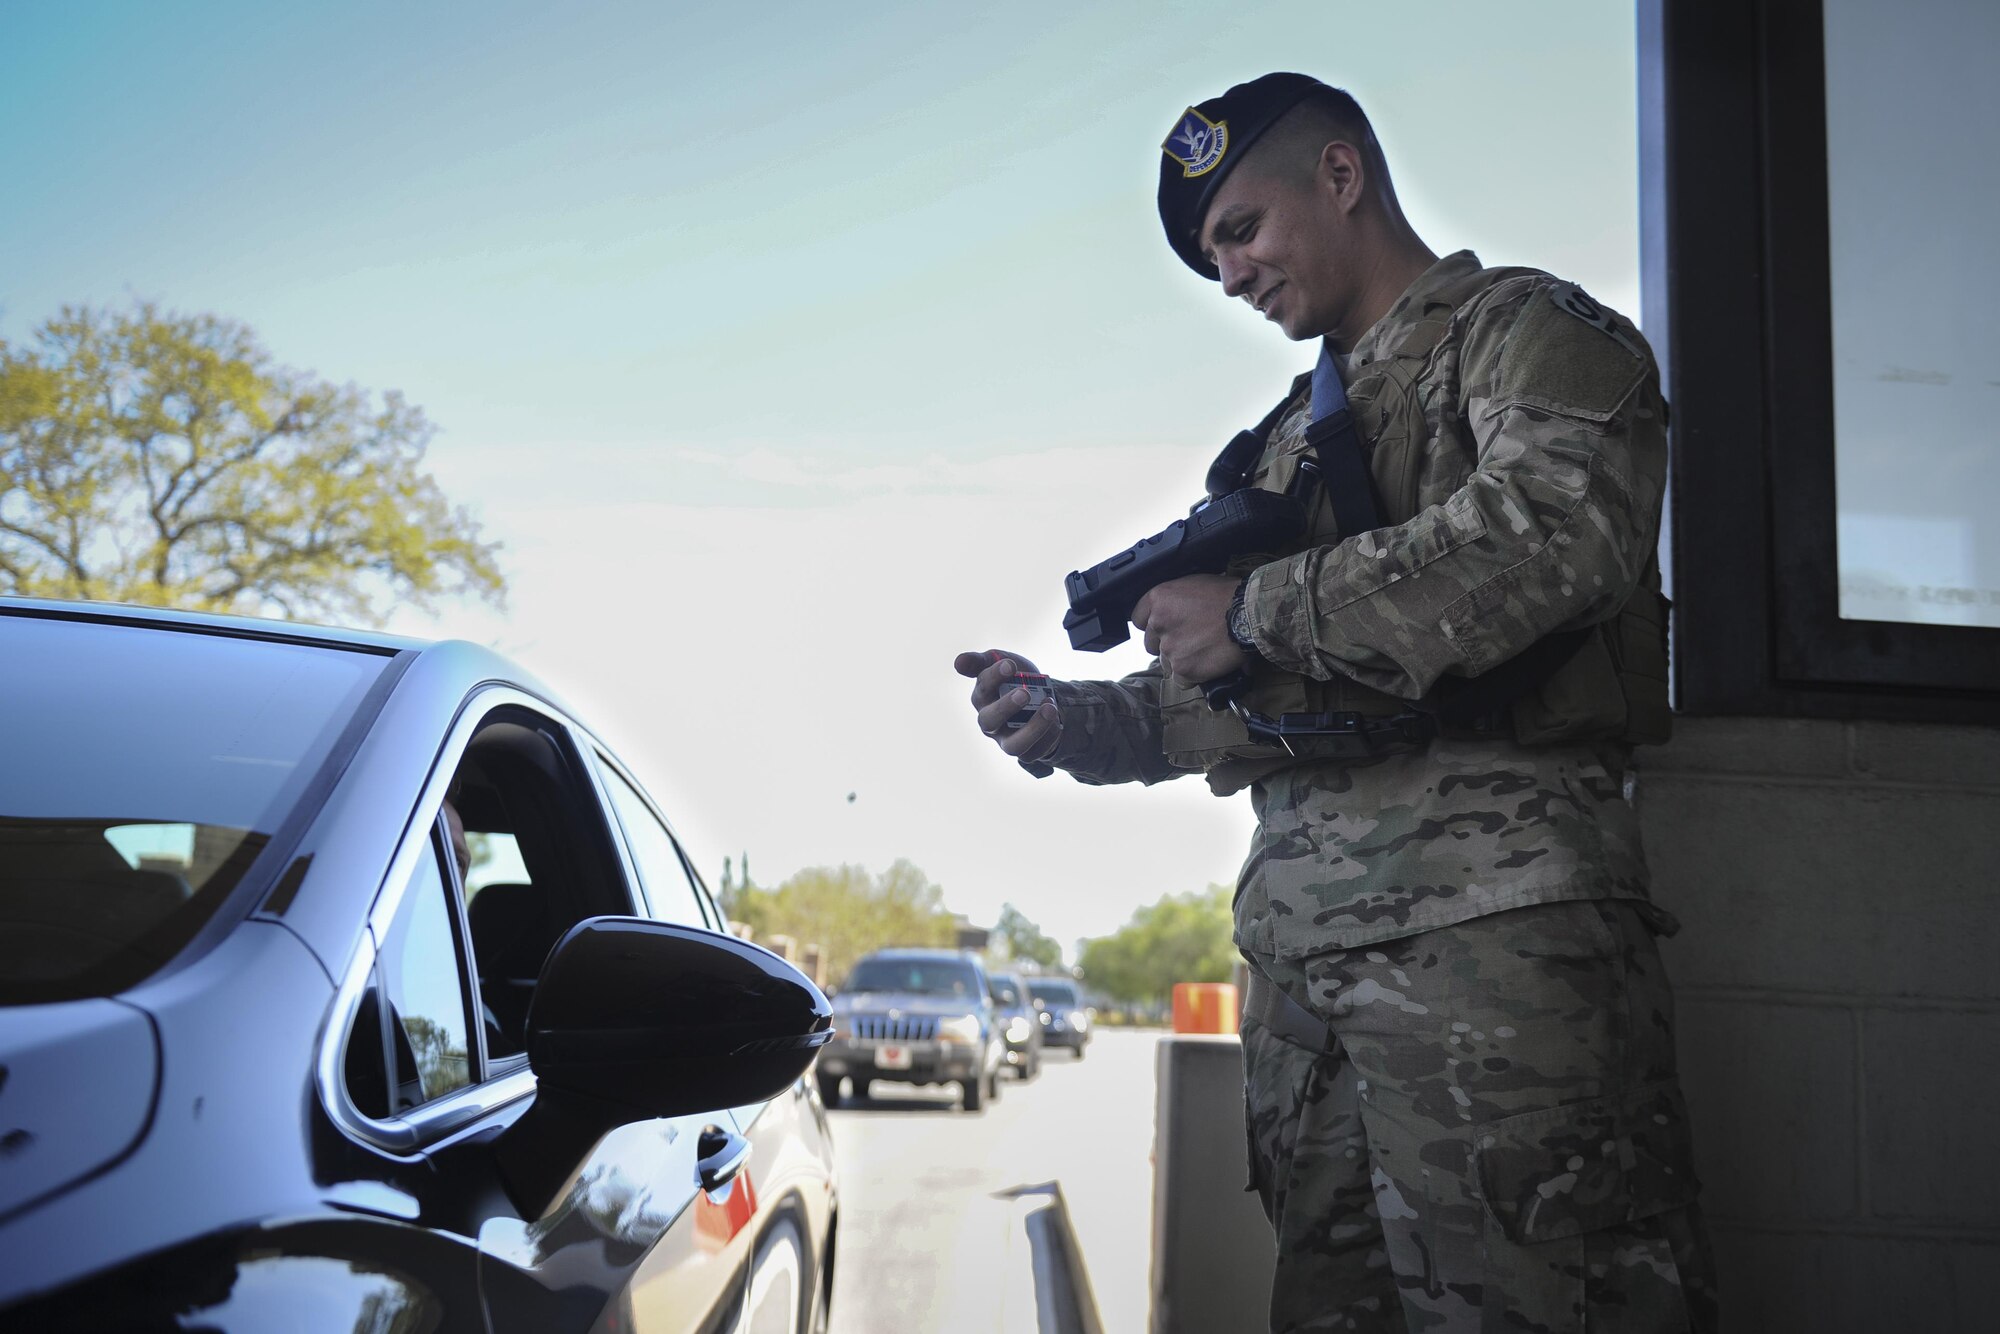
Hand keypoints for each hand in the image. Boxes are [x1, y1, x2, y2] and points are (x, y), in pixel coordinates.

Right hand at [953, 649, 1061, 760]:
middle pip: (989, 721)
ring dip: (1033, 729)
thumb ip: (980, 661)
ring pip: (1013, 746)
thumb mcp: (1000, 661)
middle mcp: (990, 722)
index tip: (1010, 665)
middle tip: (1025, 693)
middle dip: (1006, 707)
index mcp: (982, 697)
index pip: (982, 688)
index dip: (994, 676)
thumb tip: (959, 662)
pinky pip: (1035, 752)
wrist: (1039, 694)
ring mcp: (1006, 739)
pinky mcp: (1026, 751)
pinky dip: (1048, 736)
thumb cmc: (1014, 678)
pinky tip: (1056, 719)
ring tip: (1049, 708)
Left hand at [1131, 574, 1246, 685]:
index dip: (1153, 626)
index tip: (1165, 629)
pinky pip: (1181, 680)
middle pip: (1151, 644)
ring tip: (1204, 652)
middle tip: (1190, 641)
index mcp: (1158, 599)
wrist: (1249, 614)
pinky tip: (1208, 665)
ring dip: (1181, 661)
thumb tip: (1174, 615)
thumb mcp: (1194, 585)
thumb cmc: (1228, 595)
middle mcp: (1158, 623)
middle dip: (1167, 645)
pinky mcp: (1183, 669)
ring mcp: (1169, 648)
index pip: (1138, 619)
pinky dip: (1193, 677)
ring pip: (1166, 663)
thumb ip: (1176, 601)